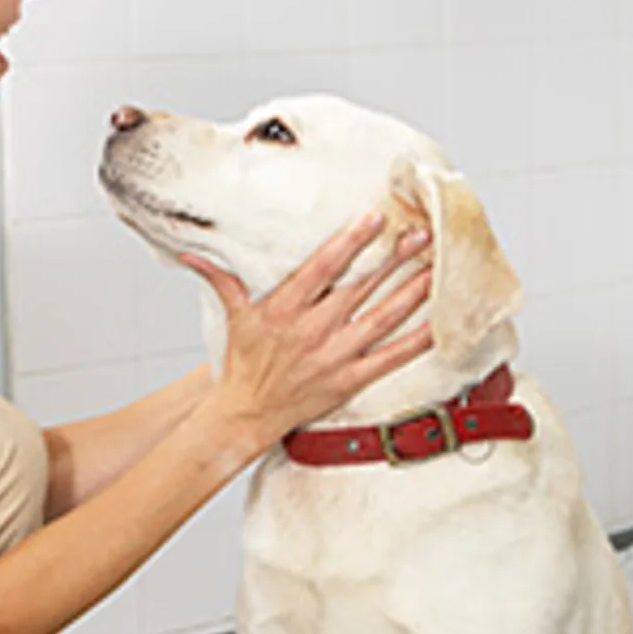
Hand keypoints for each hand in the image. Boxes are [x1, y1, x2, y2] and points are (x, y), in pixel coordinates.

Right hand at [179, 212, 433, 455]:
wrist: (247, 414)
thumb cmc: (244, 363)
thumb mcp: (234, 316)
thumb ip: (222, 279)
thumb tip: (192, 254)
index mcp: (284, 309)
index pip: (321, 269)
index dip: (350, 243)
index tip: (376, 219)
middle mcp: (312, 331)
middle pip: (360, 288)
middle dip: (393, 259)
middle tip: (422, 232)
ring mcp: (333, 357)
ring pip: (381, 319)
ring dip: (411, 292)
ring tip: (436, 267)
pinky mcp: (348, 380)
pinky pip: (389, 359)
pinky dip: (415, 342)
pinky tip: (439, 323)